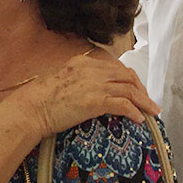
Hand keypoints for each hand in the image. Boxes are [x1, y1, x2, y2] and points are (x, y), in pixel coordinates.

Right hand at [7, 53, 159, 140]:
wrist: (31, 108)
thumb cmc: (40, 98)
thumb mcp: (60, 79)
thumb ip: (77, 79)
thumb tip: (89, 89)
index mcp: (81, 62)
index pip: (114, 66)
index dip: (128, 78)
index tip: (134, 89)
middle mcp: (90, 69)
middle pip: (126, 75)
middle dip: (141, 88)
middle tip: (147, 101)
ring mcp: (93, 84)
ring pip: (130, 89)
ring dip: (144, 101)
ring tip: (150, 112)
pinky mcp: (95, 101)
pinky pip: (124, 104)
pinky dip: (135, 112)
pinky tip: (138, 119)